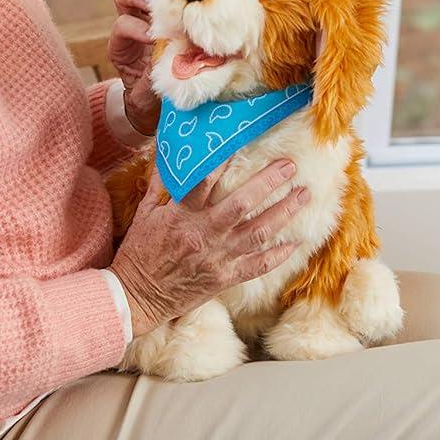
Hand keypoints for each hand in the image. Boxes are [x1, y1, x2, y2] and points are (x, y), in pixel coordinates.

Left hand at [109, 0, 158, 134]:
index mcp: (120, 46)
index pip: (122, 25)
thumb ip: (158, 72)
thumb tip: (177, 54)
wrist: (154, 98)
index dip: (137, 29)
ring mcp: (147, 15)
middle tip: (159, 6)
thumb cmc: (150, 93)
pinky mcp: (165, 11)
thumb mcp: (150, 88)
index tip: (153, 38)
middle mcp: (130, 25)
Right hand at [109, 159, 309, 336]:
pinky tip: (296, 242)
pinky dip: (278, 254)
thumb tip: (171, 156)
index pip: (205, 181)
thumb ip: (161, 185)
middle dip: (269, 183)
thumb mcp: (145, 214)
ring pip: (259, 233)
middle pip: (243, 205)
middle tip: (290, 166)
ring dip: (284, 213)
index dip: (224, 160)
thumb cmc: (140, 253)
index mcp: (182, 216)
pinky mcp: (224, 279)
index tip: (243, 142)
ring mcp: (217, 258)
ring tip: (303, 195)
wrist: (137, 297)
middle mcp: (204, 235)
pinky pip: (258, 266)